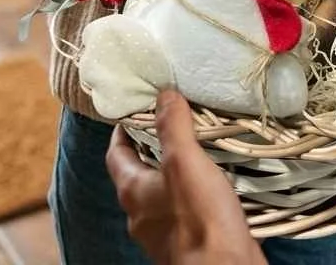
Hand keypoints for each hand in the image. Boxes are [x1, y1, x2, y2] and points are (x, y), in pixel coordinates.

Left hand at [106, 90, 265, 264]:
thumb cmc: (200, 219)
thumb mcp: (184, 161)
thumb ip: (172, 126)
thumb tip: (163, 94)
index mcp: (133, 192)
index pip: (116, 154)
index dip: (124, 130)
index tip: (138, 109)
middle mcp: (142, 215)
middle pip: (140, 172)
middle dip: (156, 146)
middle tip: (176, 121)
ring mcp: (165, 232)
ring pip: (166, 192)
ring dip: (179, 170)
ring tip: (202, 146)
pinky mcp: (189, 241)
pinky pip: (188, 209)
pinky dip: (198, 192)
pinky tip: (219, 181)